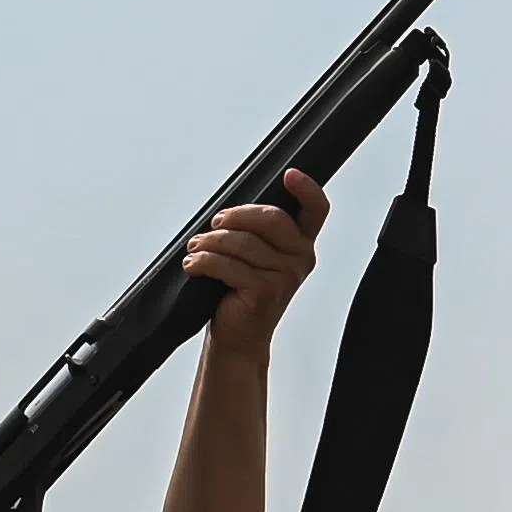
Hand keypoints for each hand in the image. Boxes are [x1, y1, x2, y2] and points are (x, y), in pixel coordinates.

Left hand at [184, 184, 327, 358]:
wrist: (239, 337)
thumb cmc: (242, 291)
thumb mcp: (254, 256)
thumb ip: (255, 231)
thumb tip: (230, 209)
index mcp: (302, 244)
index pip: (316, 210)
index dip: (307, 189)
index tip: (290, 174)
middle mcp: (301, 258)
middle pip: (272, 218)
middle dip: (235, 216)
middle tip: (214, 224)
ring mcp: (286, 276)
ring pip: (243, 242)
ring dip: (210, 242)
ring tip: (195, 249)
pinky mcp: (265, 292)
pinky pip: (229, 265)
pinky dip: (204, 262)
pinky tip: (194, 265)